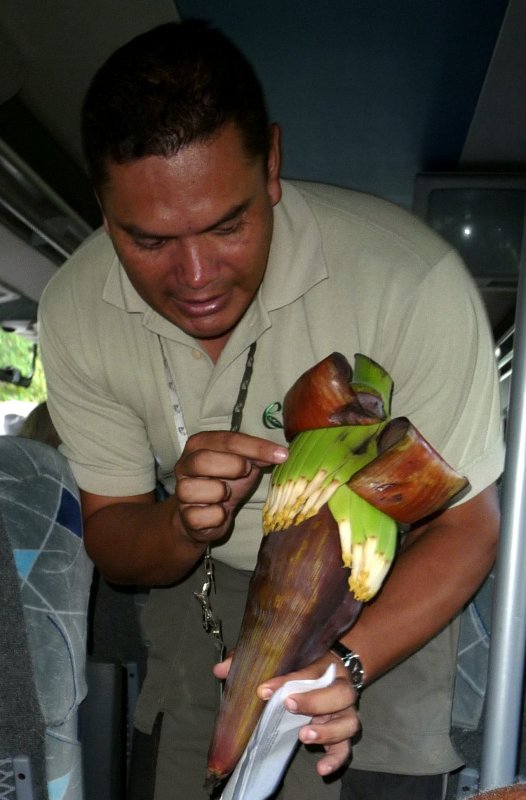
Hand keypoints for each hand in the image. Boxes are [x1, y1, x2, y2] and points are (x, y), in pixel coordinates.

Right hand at [174, 431, 287, 544]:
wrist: (206, 516)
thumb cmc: (225, 482)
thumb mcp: (242, 464)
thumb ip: (255, 455)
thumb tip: (279, 454)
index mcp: (198, 444)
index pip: (227, 440)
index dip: (256, 447)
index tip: (281, 454)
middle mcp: (184, 465)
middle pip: (203, 460)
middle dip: (233, 466)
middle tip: (247, 472)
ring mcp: (182, 491)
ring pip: (201, 489)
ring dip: (223, 493)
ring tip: (227, 494)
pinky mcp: (186, 516)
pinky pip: (206, 515)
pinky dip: (219, 515)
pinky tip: (220, 511)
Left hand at [214, 652, 359, 777]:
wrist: (334, 669)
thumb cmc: (303, 665)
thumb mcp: (282, 659)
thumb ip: (251, 662)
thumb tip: (219, 670)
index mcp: (325, 665)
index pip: (309, 670)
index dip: (286, 681)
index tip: (263, 690)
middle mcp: (341, 687)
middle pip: (339, 693)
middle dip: (314, 701)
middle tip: (288, 706)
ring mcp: (346, 711)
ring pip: (348, 722)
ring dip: (327, 731)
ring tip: (303, 736)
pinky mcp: (345, 731)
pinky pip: (346, 747)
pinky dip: (336, 759)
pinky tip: (320, 768)